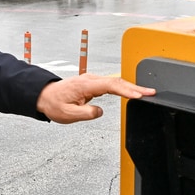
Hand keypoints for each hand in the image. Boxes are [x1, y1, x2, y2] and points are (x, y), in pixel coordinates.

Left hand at [35, 74, 155, 123]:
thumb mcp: (67, 114)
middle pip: (117, 81)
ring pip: (115, 81)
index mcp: (85, 85)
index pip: (110, 85)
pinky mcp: (92, 83)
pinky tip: (132, 91)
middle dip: (135, 86)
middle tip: (151, 92)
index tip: (139, 95)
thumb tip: (100, 111)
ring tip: (147, 92)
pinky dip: (123, 87)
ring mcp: (91, 80)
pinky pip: (111, 84)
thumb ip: (86, 113)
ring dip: (131, 86)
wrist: (43, 96)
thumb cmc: (53, 104)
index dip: (126, 90)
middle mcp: (90, 79)